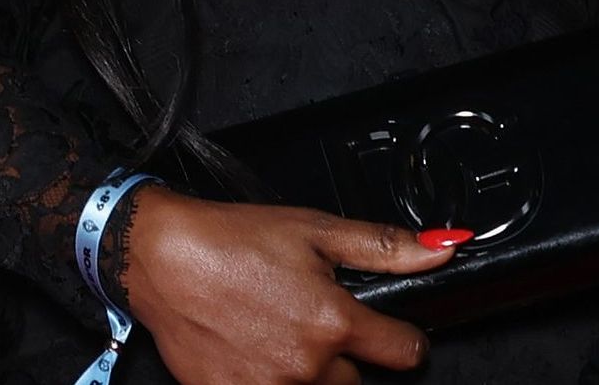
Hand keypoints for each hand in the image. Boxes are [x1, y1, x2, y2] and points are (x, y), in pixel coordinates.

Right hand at [117, 186, 460, 384]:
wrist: (155, 256)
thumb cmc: (228, 239)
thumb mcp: (311, 228)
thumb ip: (383, 247)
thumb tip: (443, 249)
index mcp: (335, 322)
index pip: (406, 353)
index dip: (400, 337)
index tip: (385, 330)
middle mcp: (308, 364)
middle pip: (356, 379)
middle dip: (341, 355)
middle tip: (305, 321)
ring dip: (307, 372)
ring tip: (274, 335)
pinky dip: (267, 379)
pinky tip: (249, 351)